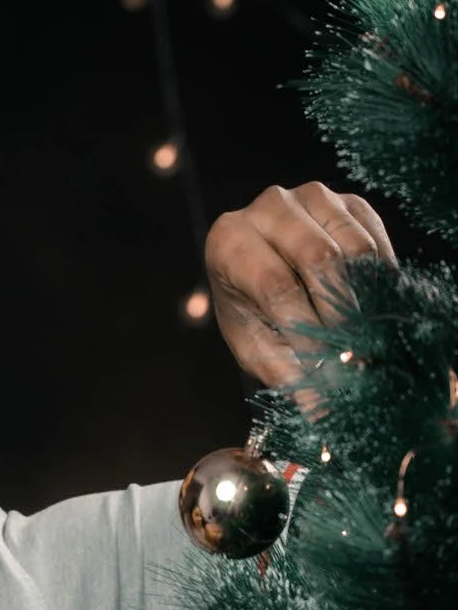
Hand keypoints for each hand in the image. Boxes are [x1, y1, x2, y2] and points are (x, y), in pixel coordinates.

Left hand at [206, 182, 396, 393]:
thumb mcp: (256, 346)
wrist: (265, 278)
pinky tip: (373, 310)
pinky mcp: (349, 201)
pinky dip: (380, 281)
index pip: (276, 285)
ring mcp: (312, 196)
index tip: (330, 369)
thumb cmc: (252, 313)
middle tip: (358, 357)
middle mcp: (269, 206)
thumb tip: (324, 413)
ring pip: (355, 247)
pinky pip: (375, 241)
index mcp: (229, 239)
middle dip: (342, 315)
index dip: (307, 331)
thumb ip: (286, 374)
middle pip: (320, 259)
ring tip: (367, 337)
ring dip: (366, 299)